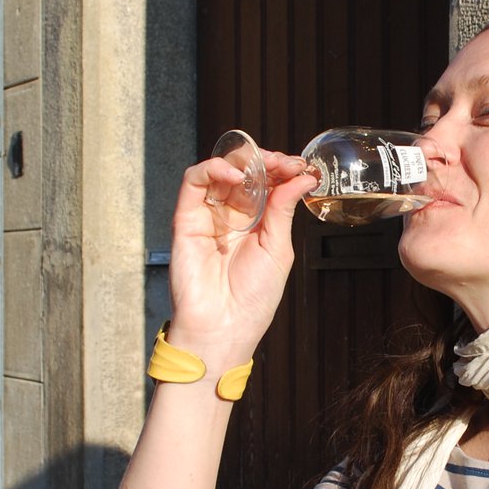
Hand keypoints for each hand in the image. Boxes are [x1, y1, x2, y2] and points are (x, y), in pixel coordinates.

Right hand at [167, 149, 318, 355]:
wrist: (223, 327)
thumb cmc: (252, 298)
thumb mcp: (278, 249)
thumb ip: (283, 209)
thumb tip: (302, 177)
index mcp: (255, 224)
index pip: (266, 184)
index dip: (282, 170)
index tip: (301, 166)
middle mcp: (230, 216)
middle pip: (244, 172)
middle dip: (266, 161)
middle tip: (285, 162)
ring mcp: (207, 215)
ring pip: (219, 171)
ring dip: (243, 160)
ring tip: (263, 166)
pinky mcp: (185, 219)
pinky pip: (193, 182)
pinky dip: (213, 168)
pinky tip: (235, 174)